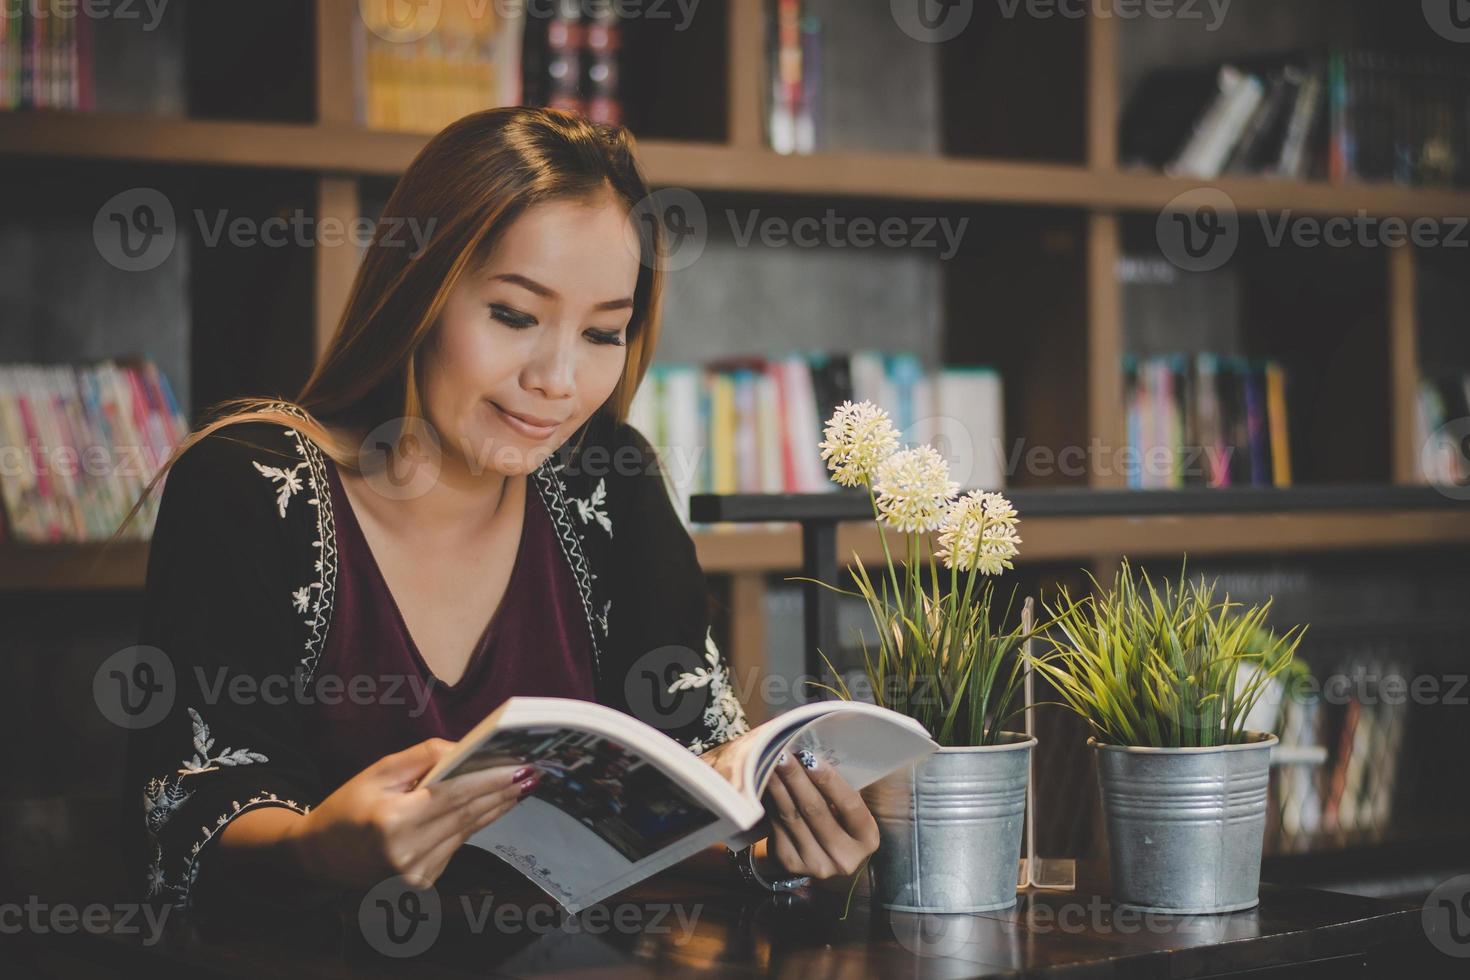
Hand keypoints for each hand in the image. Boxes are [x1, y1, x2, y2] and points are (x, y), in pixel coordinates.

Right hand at [288, 737, 536, 889]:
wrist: (320, 856)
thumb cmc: (348, 805)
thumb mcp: (379, 771)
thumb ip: (423, 757)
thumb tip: (466, 748)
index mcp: (393, 821)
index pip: (453, 797)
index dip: (489, 781)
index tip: (520, 767)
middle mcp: (407, 852)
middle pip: (467, 815)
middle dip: (502, 792)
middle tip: (533, 772)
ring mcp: (416, 873)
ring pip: (467, 831)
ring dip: (496, 807)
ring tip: (522, 785)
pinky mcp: (423, 881)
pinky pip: (456, 844)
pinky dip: (474, 823)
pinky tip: (494, 805)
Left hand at [762, 751, 878, 881]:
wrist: (823, 856)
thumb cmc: (841, 821)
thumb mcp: (853, 811)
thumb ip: (846, 788)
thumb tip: (818, 755)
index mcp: (866, 839)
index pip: (849, 805)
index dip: (829, 780)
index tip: (810, 758)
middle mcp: (844, 857)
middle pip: (815, 810)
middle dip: (796, 778)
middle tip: (781, 753)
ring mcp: (816, 864)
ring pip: (792, 817)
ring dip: (778, 786)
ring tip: (768, 763)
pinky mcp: (790, 863)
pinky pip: (777, 826)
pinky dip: (770, 802)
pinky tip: (764, 783)